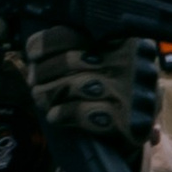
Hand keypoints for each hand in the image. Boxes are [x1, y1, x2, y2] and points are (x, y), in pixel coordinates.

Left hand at [24, 25, 162, 171]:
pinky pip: (82, 112)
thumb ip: (76, 52)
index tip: (32, 52)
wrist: (139, 138)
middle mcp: (132, 64)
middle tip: (34, 81)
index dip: (49, 43)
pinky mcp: (126, 124)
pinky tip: (56, 116)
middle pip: (72, 60)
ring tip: (41, 98)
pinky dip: (64, 114)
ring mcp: (130, 94)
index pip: (79, 34)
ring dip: (49, 93)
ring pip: (74, 85)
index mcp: (125, 42)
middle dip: (45, 72)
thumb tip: (33, 46)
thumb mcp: (104, 66)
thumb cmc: (115, 96)